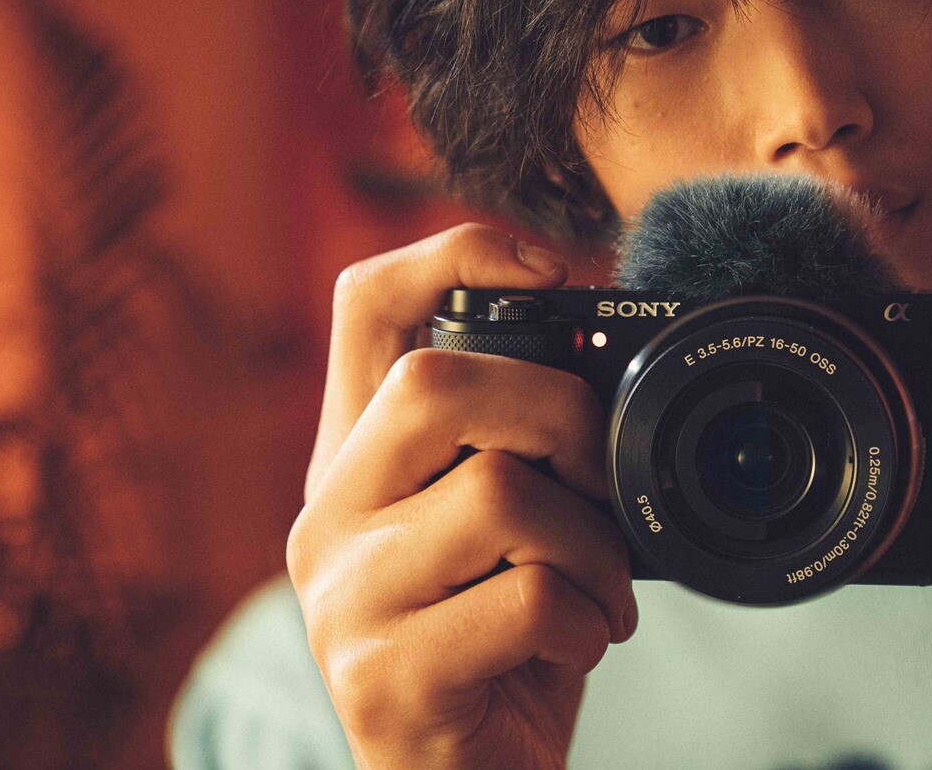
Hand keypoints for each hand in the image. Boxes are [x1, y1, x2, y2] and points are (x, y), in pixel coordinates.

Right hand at [286, 223, 636, 768]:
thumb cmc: (500, 646)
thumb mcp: (497, 530)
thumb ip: (514, 444)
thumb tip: (602, 360)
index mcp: (356, 461)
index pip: (365, 306)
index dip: (454, 253)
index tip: (551, 269)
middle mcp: (328, 517)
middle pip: (435, 384)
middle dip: (562, 415)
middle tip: (604, 482)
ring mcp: (344, 599)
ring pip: (498, 492)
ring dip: (594, 543)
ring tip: (600, 589)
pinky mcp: (383, 678)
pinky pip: (527, 598)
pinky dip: (589, 617)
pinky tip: (582, 643)